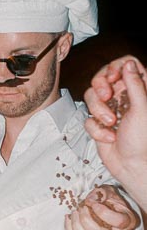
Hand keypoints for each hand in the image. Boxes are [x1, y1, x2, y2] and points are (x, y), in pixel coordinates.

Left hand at [64, 185, 138, 229]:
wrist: (111, 212)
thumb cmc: (111, 201)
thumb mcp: (110, 192)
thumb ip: (102, 193)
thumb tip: (90, 201)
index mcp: (128, 221)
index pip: (118, 221)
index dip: (103, 212)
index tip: (94, 204)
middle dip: (85, 220)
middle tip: (80, 208)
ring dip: (76, 225)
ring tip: (74, 212)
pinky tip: (69, 219)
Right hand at [83, 56, 146, 208]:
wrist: (131, 166)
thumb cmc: (142, 141)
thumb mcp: (141, 109)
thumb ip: (135, 85)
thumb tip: (129, 63)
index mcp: (136, 90)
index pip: (125, 64)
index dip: (115, 66)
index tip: (113, 76)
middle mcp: (122, 96)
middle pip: (102, 77)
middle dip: (100, 86)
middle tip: (107, 96)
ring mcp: (109, 109)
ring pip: (91, 96)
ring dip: (99, 111)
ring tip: (111, 123)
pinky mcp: (98, 123)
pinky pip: (88, 119)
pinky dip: (98, 130)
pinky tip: (110, 138)